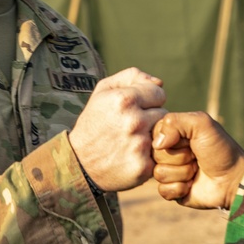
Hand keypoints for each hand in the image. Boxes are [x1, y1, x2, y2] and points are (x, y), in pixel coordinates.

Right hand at [68, 67, 166, 192]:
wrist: (78, 163)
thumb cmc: (94, 122)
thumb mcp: (104, 91)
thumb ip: (132, 77)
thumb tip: (159, 82)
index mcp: (124, 100)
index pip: (159, 92)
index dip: (149, 100)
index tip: (137, 108)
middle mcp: (134, 122)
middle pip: (163, 114)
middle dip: (151, 118)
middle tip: (132, 127)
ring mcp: (139, 145)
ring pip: (165, 134)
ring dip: (153, 135)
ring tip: (134, 140)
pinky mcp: (143, 166)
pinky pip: (160, 155)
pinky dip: (151, 155)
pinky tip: (134, 155)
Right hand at [152, 111, 243, 209]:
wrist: (233, 178)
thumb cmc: (220, 148)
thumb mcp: (202, 123)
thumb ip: (175, 121)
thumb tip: (157, 143)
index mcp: (173, 133)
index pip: (155, 134)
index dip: (172, 139)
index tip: (190, 140)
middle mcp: (169, 152)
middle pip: (156, 155)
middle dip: (180, 157)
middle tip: (196, 156)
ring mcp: (170, 171)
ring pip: (159, 173)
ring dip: (183, 172)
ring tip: (197, 170)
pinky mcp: (172, 191)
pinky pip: (163, 190)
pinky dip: (180, 188)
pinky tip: (192, 185)